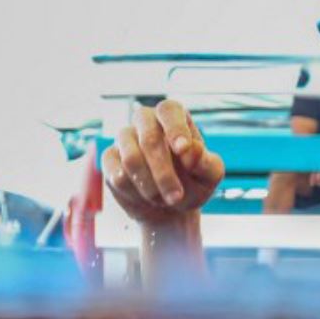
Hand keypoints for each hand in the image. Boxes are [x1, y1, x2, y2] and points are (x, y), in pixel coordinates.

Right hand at [101, 99, 225, 225]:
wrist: (169, 208)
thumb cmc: (192, 185)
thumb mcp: (209, 176)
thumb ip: (206, 163)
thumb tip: (193, 150)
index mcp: (173, 117)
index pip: (169, 110)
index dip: (175, 129)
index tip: (183, 149)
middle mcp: (146, 121)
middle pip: (149, 138)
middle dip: (163, 172)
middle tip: (176, 197)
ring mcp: (125, 139)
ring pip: (131, 158)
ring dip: (149, 186)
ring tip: (162, 200)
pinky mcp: (110, 159)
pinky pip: (116, 175)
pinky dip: (134, 193)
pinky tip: (144, 198)